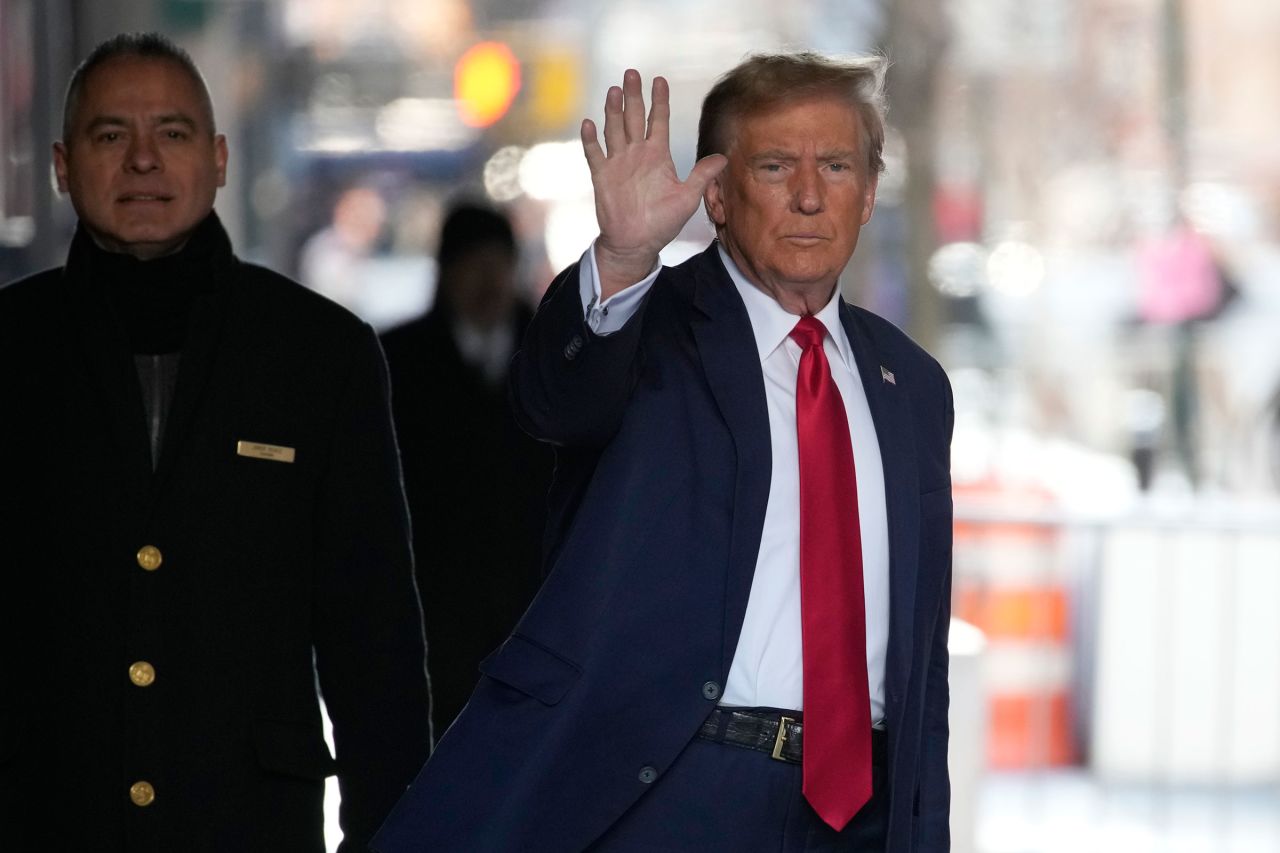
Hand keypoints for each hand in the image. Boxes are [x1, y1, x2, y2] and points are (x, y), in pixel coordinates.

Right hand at [581, 70, 726, 298]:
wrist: (636, 243)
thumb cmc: (662, 223)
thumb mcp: (687, 198)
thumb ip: (701, 176)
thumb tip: (724, 158)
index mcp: (657, 155)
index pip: (658, 120)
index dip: (659, 100)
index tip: (659, 80)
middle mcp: (637, 154)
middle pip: (634, 117)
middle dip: (633, 96)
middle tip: (632, 73)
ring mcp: (618, 163)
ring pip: (614, 129)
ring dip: (613, 111)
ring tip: (614, 91)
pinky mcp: (602, 176)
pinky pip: (595, 154)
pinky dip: (591, 140)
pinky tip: (589, 123)